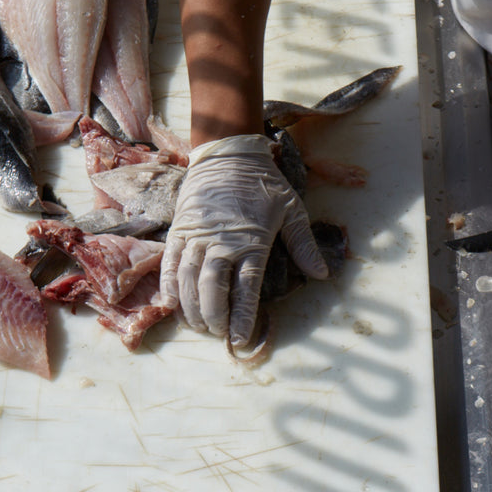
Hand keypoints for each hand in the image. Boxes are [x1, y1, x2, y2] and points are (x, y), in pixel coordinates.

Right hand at [160, 134, 327, 344]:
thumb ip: (303, 244)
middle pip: (213, 289)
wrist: (229, 153)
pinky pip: (169, 262)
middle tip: (219, 334)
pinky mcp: (180, 229)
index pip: (246, 289)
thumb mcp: (292, 209)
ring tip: (198, 325)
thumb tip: (322, 274)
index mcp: (251, 242)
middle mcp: (221, 243)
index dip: (243, 317)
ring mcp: (197, 236)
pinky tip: (172, 303)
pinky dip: (169, 285)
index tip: (242, 338)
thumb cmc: (263, 182)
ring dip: (192, 307)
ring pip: (188, 280)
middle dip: (215, 318)